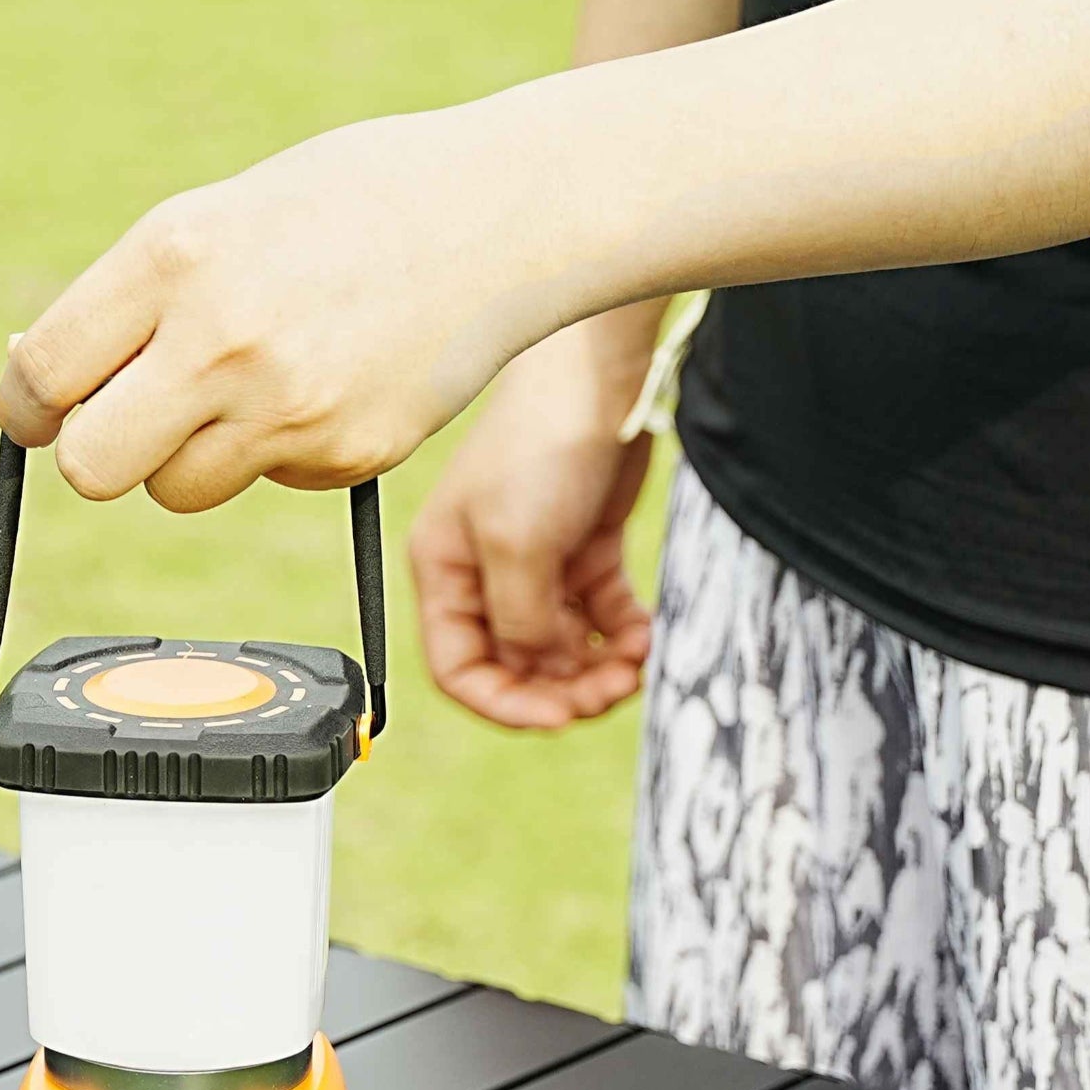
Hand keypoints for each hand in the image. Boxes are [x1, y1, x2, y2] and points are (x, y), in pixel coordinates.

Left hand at [0, 92, 592, 511]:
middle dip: (97, 455)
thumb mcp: (219, 216)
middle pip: (92, 470)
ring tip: (251, 386)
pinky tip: (330, 381)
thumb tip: (37, 379)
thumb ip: (131, 298)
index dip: (30, 408)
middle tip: (125, 426)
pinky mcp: (345, 456)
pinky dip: (280, 448)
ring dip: (190, 457)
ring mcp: (288, 409)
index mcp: (175, 256)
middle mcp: (222, 339)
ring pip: (176, 491)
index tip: (43, 412)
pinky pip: (267, 481)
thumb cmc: (347, 203)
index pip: (44, 376)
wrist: (501, 215)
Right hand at [408, 316, 655, 729]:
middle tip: (609, 691)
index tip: (556, 717)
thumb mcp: (517, 543)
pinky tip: (645, 633)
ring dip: (598, 666)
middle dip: (562, 688)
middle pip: (516, 665)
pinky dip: (622, 632)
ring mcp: (535, 563)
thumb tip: (533, 665)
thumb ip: (519, 617)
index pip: (458, 668)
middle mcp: (483, 575)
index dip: (504, 704)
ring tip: (635, 660)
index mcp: (444, 573)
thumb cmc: (539, 442)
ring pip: (563, 647)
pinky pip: (601, 615)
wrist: (600, 372)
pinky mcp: (583, 548)